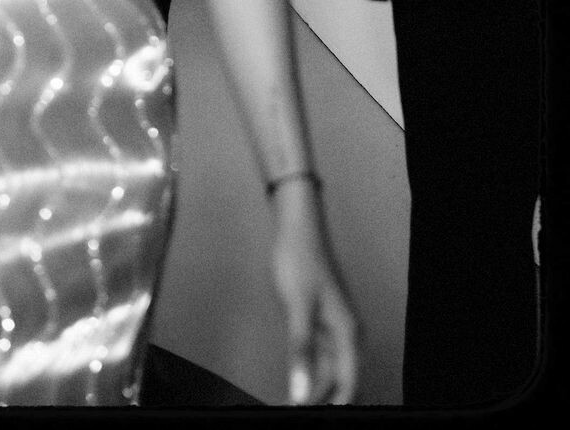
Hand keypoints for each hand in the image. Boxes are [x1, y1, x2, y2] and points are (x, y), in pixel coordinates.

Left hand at [271, 183, 358, 404]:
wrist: (296, 229)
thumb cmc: (299, 261)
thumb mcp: (297, 307)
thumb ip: (300, 351)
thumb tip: (300, 391)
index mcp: (348, 333)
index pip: (349, 386)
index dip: (335, 407)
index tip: (312, 419)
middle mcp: (345, 334)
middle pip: (341, 383)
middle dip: (324, 402)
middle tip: (296, 412)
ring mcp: (332, 328)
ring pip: (328, 372)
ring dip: (314, 390)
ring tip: (291, 404)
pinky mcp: (318, 322)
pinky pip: (317, 357)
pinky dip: (307, 373)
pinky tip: (293, 384)